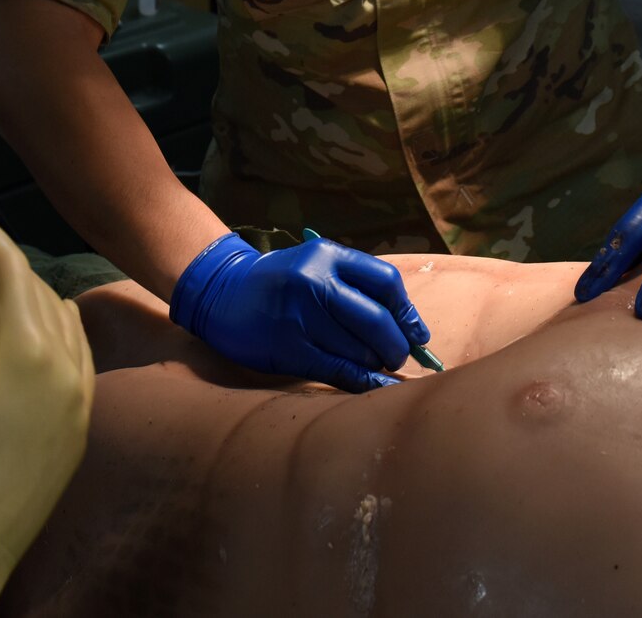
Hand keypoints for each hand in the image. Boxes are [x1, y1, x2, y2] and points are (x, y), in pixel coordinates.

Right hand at [0, 202, 94, 617]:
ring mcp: (80, 402)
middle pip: (39, 292)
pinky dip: (54, 334)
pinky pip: (78, 361)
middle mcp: (67, 368)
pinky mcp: (77, 433)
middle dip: (3, 262)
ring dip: (32, 297)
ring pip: (65, 325)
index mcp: (26, 348)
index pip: (10, 269)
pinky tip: (30, 336)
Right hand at [170, 232, 429, 391]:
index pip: (386, 282)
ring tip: (377, 365)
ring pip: (359, 350)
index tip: (418, 333)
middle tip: (400, 356)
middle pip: (378, 320)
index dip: (408, 313)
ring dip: (376, 363)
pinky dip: (364, 382)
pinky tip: (377, 385)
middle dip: (398, 345)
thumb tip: (410, 328)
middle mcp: (315, 283)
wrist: (223, 295)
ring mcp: (300, 317)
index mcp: (328, 255)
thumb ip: (358, 286)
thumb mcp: (318, 264)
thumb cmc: (283, 282)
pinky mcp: (288, 349)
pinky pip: (338, 371)